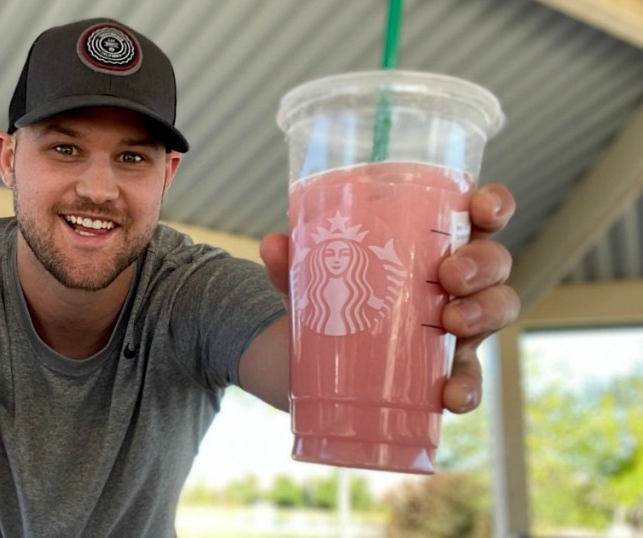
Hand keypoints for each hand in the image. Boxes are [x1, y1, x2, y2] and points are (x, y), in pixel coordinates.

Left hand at [258, 183, 519, 414]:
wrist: (305, 366)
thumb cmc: (327, 302)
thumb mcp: (306, 281)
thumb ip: (292, 265)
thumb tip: (274, 244)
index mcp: (432, 245)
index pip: (477, 216)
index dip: (493, 206)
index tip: (480, 207)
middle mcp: (456, 283)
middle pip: (496, 263)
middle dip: (482, 263)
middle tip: (449, 274)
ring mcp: (457, 329)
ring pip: (497, 312)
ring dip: (483, 313)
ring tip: (453, 323)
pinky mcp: (445, 373)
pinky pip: (470, 379)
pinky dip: (467, 388)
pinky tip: (452, 395)